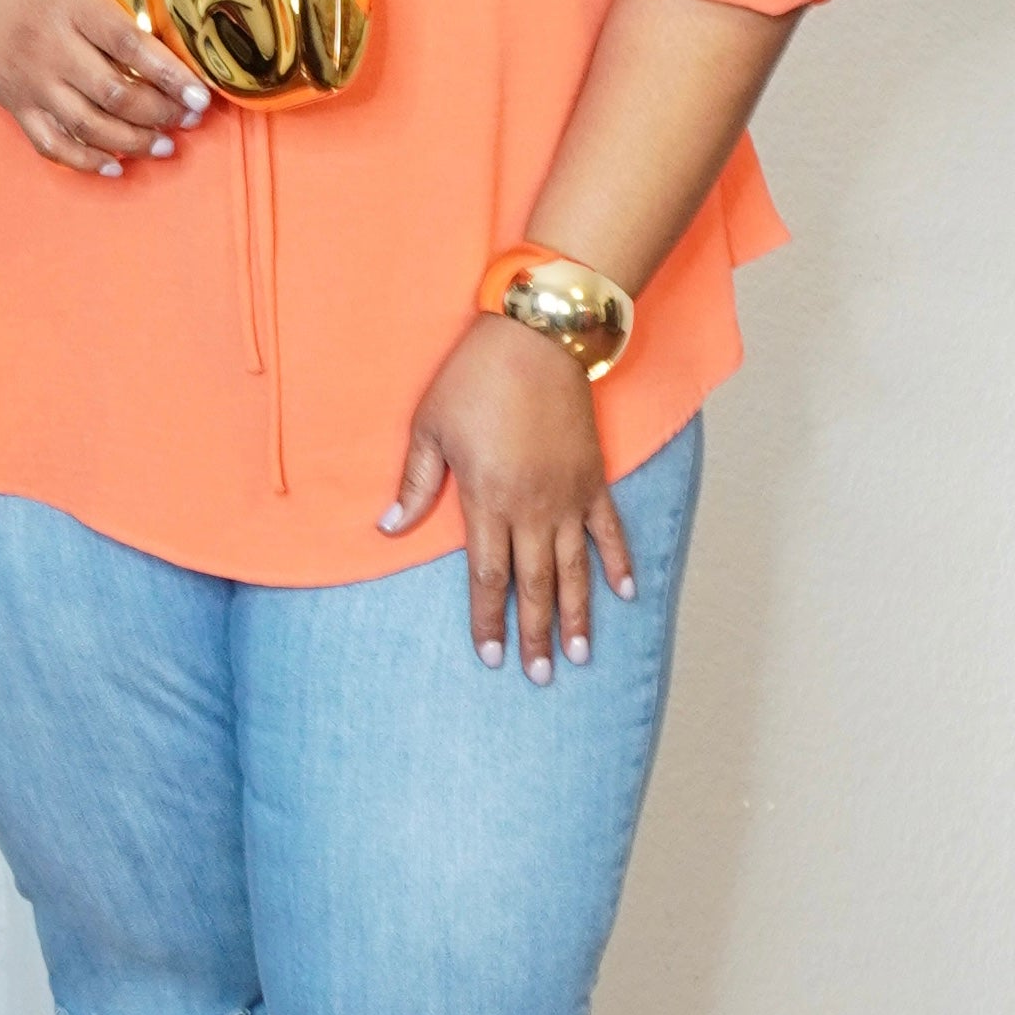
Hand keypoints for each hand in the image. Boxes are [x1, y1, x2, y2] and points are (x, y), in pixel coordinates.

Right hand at [0, 0, 212, 178]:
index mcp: (70, 3)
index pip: (130, 46)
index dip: (170, 76)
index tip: (202, 95)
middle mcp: (50, 48)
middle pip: (115, 94)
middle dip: (160, 114)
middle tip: (192, 119)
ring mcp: (28, 80)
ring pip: (88, 126)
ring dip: (131, 142)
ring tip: (165, 145)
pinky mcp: (10, 101)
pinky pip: (49, 143)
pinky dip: (83, 161)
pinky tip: (112, 165)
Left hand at [380, 312, 633, 680]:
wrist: (537, 338)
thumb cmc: (474, 378)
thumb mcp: (429, 427)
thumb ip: (415, 484)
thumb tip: (388, 527)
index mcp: (488, 500)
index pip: (488, 577)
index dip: (488, 619)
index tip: (490, 656)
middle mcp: (533, 508)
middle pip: (534, 586)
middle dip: (534, 634)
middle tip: (541, 676)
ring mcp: (569, 496)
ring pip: (575, 568)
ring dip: (579, 614)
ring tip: (582, 654)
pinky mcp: (594, 478)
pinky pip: (610, 530)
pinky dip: (618, 562)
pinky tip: (626, 593)